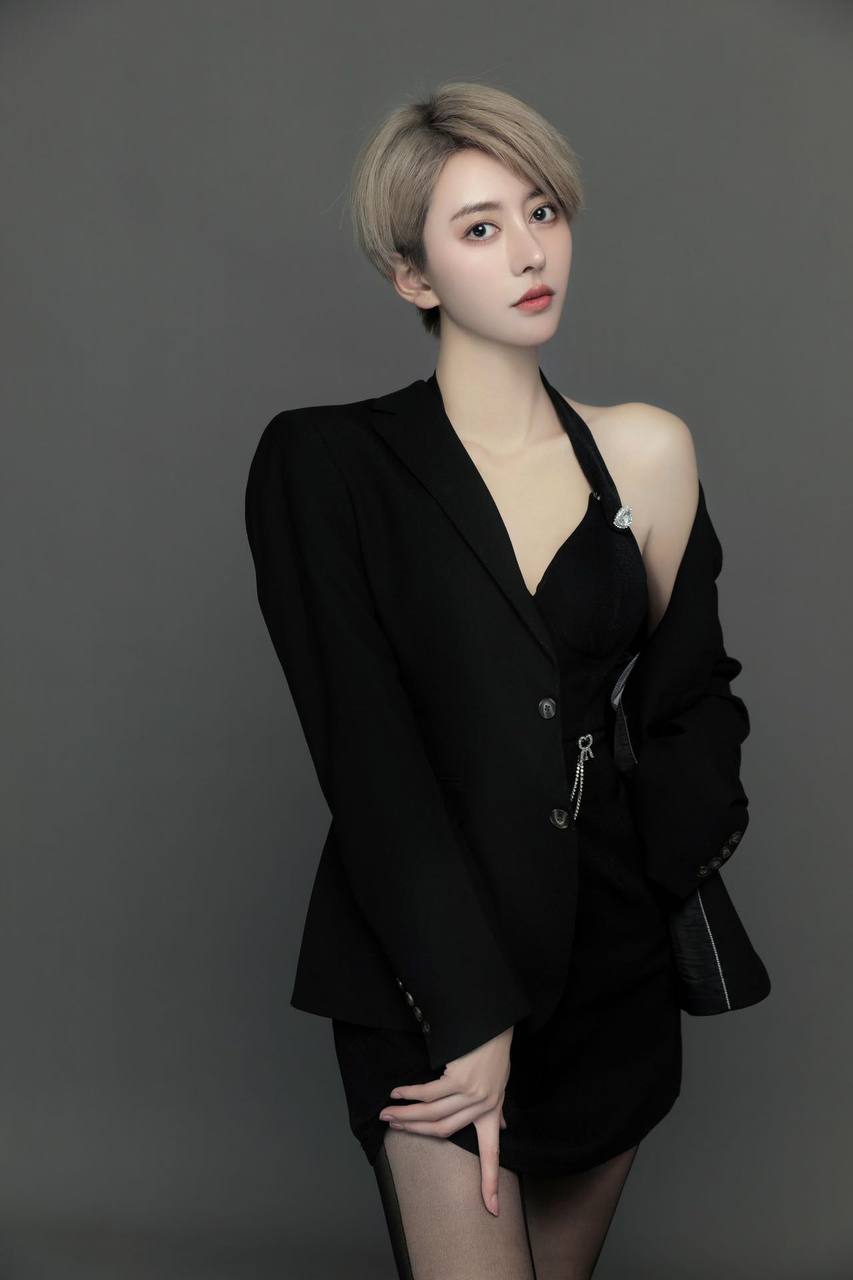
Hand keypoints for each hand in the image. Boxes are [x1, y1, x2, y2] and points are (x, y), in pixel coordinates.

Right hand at [378, 1025, 513, 1215]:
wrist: (495, 1023)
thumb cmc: (495, 1053)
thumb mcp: (500, 1084)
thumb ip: (496, 1110)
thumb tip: (501, 1128)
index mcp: (493, 1114)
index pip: (493, 1155)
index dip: (490, 1183)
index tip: (492, 1210)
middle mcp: (484, 1107)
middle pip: (443, 1131)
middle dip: (414, 1131)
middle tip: (392, 1127)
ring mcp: (472, 1094)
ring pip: (431, 1114)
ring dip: (405, 1114)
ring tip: (388, 1112)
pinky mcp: (459, 1079)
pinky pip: (428, 1093)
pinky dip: (409, 1094)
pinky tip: (398, 1092)